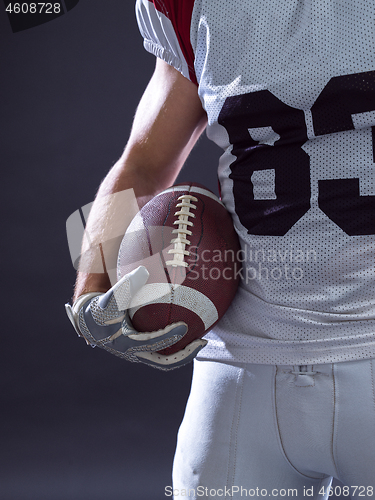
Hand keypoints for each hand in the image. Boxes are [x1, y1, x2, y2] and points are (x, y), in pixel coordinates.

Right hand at [65, 266, 206, 369]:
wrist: (90, 323)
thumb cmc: (100, 308)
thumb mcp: (109, 298)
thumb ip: (124, 285)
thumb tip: (143, 270)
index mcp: (126, 342)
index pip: (151, 342)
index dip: (168, 336)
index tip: (185, 326)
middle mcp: (134, 354)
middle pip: (163, 362)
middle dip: (184, 354)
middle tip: (202, 341)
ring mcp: (139, 355)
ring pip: (165, 360)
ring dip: (184, 353)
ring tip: (202, 340)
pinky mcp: (144, 352)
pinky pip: (164, 352)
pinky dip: (177, 345)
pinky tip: (191, 330)